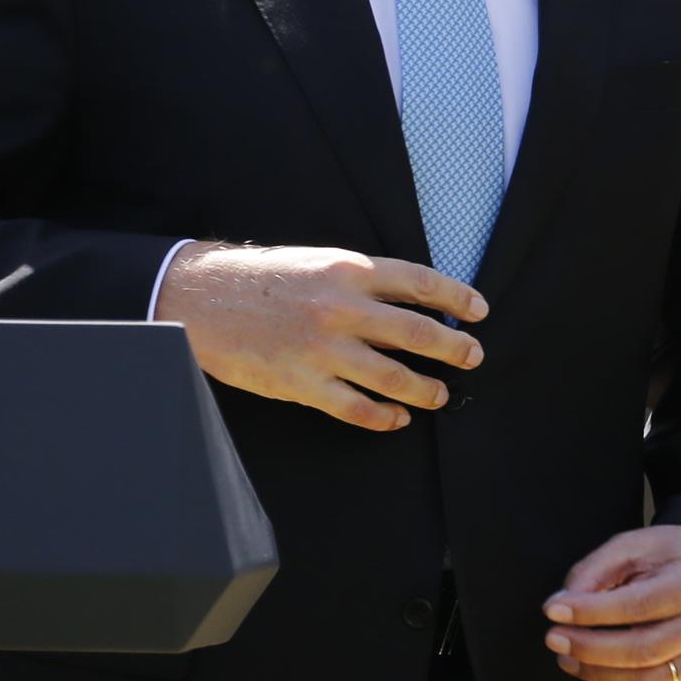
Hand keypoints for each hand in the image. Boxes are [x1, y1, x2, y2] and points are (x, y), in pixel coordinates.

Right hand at [156, 243, 484, 431]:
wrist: (200, 299)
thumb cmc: (262, 279)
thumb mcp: (318, 263)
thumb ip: (362, 281)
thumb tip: (411, 301)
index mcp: (348, 270)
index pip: (420, 282)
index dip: (457, 297)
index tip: (480, 311)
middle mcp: (341, 308)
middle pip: (417, 332)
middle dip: (454, 348)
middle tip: (472, 357)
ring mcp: (322, 349)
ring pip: (394, 377)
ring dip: (426, 389)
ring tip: (440, 394)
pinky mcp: (302, 383)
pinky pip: (356, 408)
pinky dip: (384, 417)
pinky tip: (397, 418)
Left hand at [547, 526, 680, 680]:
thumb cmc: (680, 558)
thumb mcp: (639, 544)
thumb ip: (598, 568)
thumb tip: (563, 604)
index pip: (635, 606)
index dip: (589, 612)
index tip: (554, 610)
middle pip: (641, 651)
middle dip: (588, 649)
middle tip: (555, 639)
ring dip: (599, 676)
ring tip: (570, 659)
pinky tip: (604, 674)